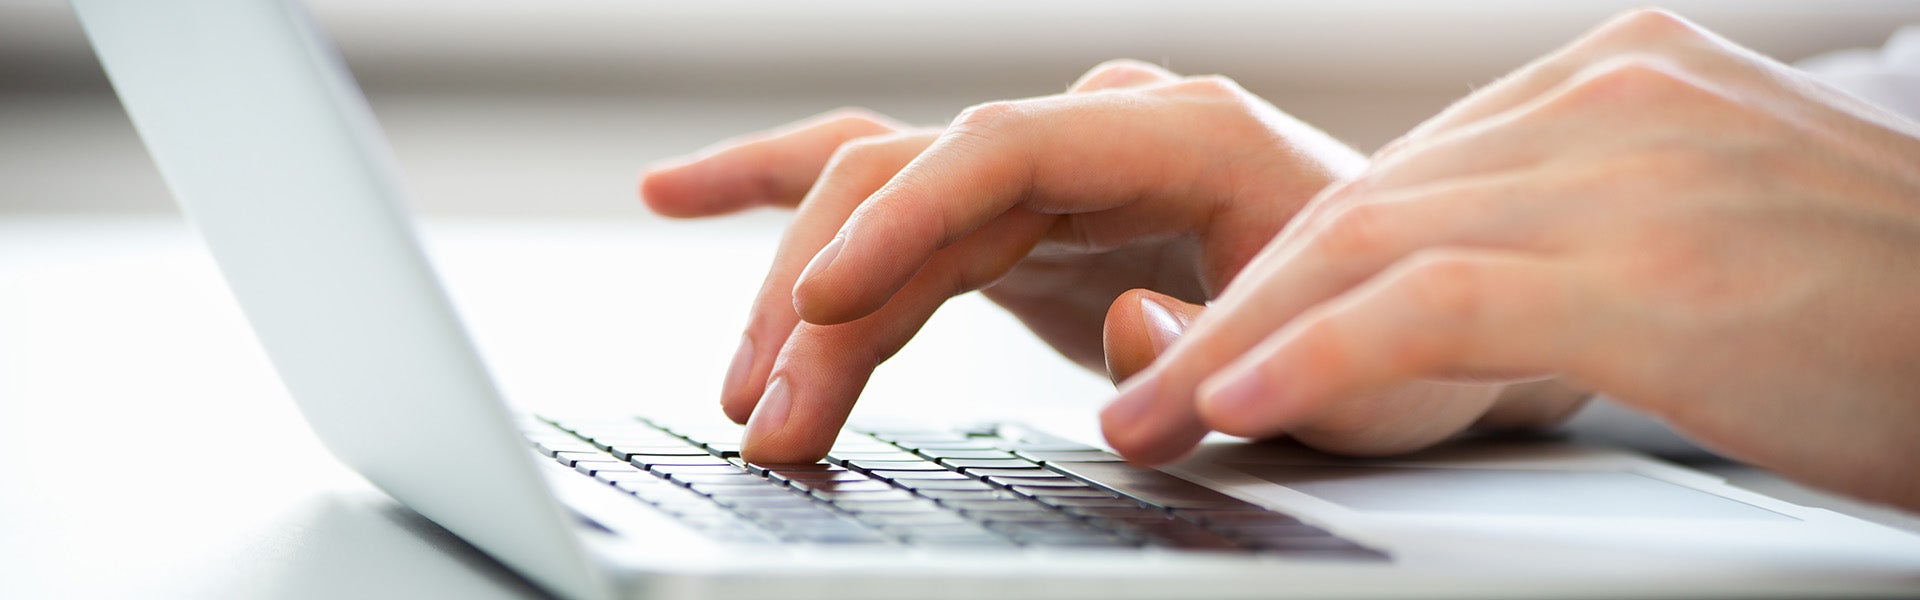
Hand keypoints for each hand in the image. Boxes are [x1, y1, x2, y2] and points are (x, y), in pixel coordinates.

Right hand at [643, 60, 1369, 462]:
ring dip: (798, 300)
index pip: (1002, 151)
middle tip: (770, 422)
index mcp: (1183, 135)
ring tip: (746, 405)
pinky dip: (783, 201)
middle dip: (825, 299)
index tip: (814, 307)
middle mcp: (1101, 133)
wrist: (1415, 324)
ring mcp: (1052, 175)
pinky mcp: (1020, 226)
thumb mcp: (1349, 367)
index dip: (897, 222)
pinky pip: (888, 199)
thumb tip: (1121, 321)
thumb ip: (1226, 344)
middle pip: (913, 178)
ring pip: (880, 199)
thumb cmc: (1394, 338)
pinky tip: (684, 197)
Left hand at [1128, 9, 1919, 509]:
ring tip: (1156, 423)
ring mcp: (1630, 165)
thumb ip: (1594, 231)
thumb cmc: (1892, 319)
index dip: (1291, 272)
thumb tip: (1467, 294)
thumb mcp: (1721, 240)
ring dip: (1241, 342)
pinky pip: (1432, 303)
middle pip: (1366, 199)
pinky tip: (1241, 405)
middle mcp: (1613, 94)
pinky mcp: (1647, 263)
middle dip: (1239, 308)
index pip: (1409, 175)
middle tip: (1145, 396)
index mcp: (1624, 77)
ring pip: (1369, 242)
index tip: (1212, 343)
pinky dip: (1321, 355)